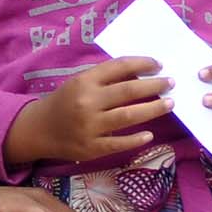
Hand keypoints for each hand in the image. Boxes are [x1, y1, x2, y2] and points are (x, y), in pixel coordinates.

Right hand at [3, 57, 169, 166]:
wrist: (40, 129)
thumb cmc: (65, 101)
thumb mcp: (80, 81)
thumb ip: (105, 77)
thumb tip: (140, 73)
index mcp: (85, 81)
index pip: (119, 67)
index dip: (142, 63)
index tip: (159, 64)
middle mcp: (88, 101)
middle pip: (128, 91)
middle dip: (154, 86)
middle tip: (171, 83)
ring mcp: (90, 126)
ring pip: (128, 116)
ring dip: (152, 109)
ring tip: (169, 104)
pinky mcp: (91, 148)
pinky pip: (118, 143)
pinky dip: (136, 139)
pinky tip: (150, 134)